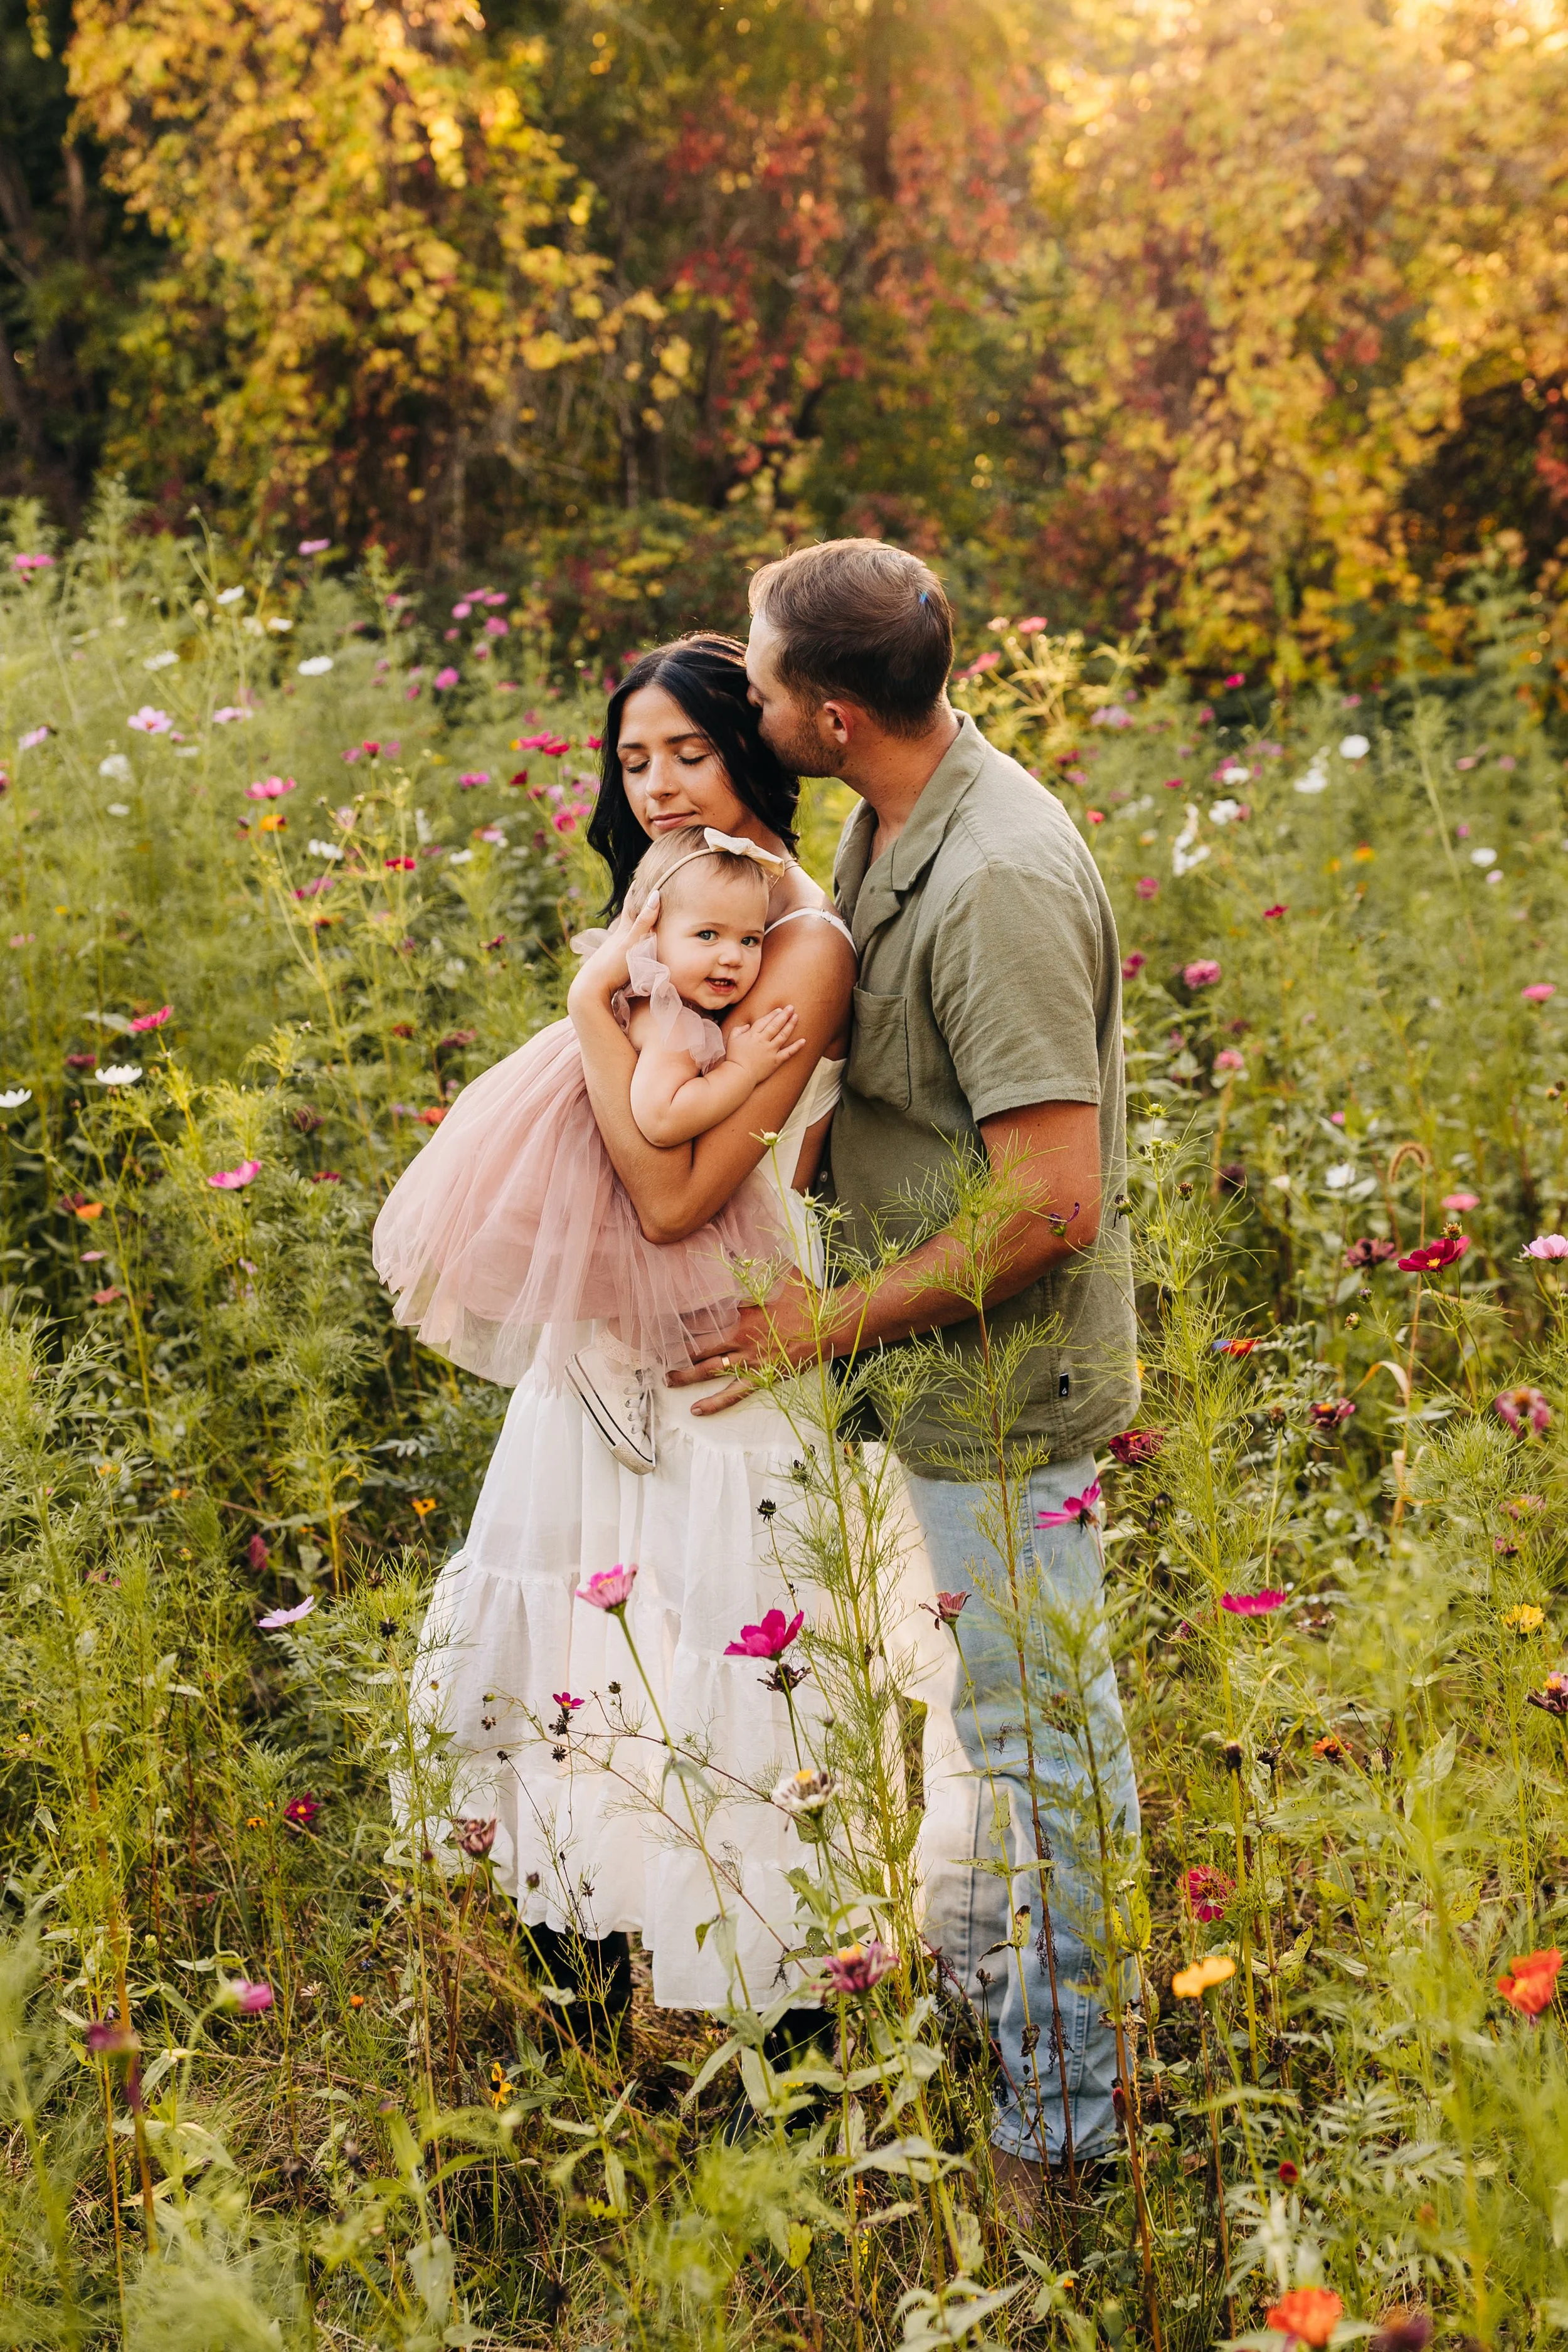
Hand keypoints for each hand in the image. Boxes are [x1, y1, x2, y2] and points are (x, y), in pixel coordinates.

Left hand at [569, 891, 657, 1011]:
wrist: (591, 988)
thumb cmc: (613, 966)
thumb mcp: (631, 942)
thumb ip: (643, 922)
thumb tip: (655, 895)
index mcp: (624, 930)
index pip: (631, 904)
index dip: (636, 891)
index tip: (640, 877)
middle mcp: (617, 936)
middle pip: (627, 915)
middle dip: (634, 903)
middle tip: (640, 891)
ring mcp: (613, 949)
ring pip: (624, 930)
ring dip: (631, 922)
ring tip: (638, 915)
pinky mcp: (612, 962)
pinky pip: (624, 945)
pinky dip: (629, 939)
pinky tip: (627, 943)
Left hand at [668, 1275, 832, 1414]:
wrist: (830, 1324)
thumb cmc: (807, 1298)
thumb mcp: (780, 1274)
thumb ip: (757, 1265)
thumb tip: (738, 1250)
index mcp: (741, 1312)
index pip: (703, 1315)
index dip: (681, 1320)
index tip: (662, 1320)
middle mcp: (740, 1337)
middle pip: (699, 1345)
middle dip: (676, 1350)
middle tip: (657, 1353)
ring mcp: (750, 1360)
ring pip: (709, 1370)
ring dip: (686, 1375)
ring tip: (668, 1378)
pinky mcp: (762, 1377)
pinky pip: (733, 1393)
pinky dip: (714, 1403)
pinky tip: (697, 1409)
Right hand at [723, 1003, 803, 1084]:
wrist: (739, 1074)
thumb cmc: (734, 1057)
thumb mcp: (732, 1039)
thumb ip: (738, 1029)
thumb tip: (747, 1026)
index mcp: (753, 1035)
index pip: (765, 1021)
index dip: (773, 1014)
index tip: (779, 1009)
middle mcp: (764, 1040)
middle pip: (776, 1025)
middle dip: (784, 1015)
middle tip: (791, 1008)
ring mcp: (771, 1050)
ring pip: (783, 1035)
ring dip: (790, 1025)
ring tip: (796, 1017)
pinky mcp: (776, 1061)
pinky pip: (788, 1053)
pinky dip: (796, 1046)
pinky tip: (803, 1040)